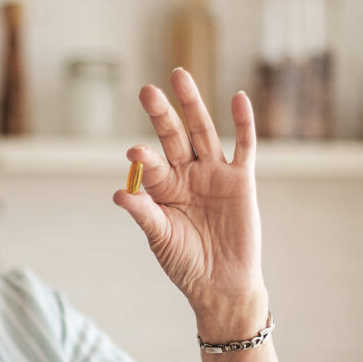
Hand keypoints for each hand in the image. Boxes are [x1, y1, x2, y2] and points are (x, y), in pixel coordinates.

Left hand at [114, 68, 265, 319]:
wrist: (222, 284)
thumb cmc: (186, 263)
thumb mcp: (161, 238)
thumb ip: (144, 213)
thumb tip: (119, 193)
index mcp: (163, 188)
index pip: (151, 165)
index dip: (144, 158)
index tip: (135, 153)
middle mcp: (186, 174)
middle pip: (173, 137)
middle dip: (161, 114)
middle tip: (147, 90)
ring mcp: (214, 174)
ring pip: (203, 132)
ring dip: (192, 105)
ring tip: (179, 76)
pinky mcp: (241, 180)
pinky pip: (243, 147)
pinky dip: (243, 123)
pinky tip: (238, 99)